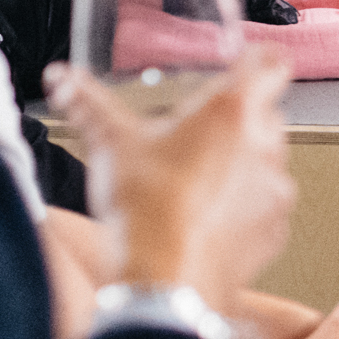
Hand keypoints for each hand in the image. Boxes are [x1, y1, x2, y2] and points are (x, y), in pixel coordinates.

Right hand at [48, 45, 294, 312]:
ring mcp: (275, 189)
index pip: (271, 62)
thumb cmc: (144, 210)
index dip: (260, 59)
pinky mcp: (275, 230)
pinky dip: (247, 206)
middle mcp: (264, 145)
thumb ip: (87, 104)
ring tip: (199, 179)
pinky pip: (268, 206)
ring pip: (270, 160)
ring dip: (245, 163)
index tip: (247, 64)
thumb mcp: (110, 144)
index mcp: (232, 110)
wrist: (162, 280)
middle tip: (203, 131)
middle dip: (241, 118)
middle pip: (269, 113)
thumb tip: (63, 80)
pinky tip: (209, 216)